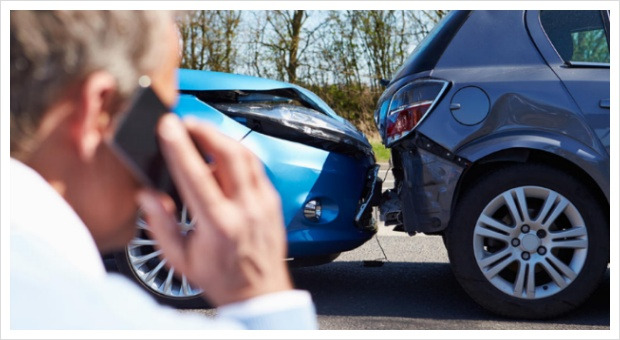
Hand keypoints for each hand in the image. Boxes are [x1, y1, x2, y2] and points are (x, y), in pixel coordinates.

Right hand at [137, 114, 291, 305]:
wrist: (259, 292)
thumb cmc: (221, 277)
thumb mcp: (180, 259)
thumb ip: (160, 225)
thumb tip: (147, 195)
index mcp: (219, 225)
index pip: (197, 175)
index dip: (180, 147)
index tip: (167, 126)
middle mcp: (246, 209)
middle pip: (229, 154)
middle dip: (205, 130)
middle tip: (185, 122)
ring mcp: (263, 202)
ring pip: (246, 155)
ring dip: (221, 137)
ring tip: (201, 132)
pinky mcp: (273, 200)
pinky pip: (256, 166)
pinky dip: (237, 153)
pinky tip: (222, 154)